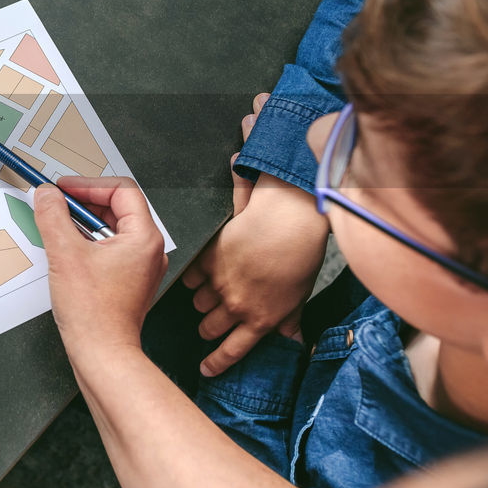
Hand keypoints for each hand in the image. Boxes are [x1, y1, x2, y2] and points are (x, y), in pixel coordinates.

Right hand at [34, 176, 168, 357]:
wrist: (102, 354)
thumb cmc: (93, 312)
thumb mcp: (65, 253)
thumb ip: (53, 216)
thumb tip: (47, 195)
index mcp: (144, 237)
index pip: (121, 191)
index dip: (88, 185)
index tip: (63, 189)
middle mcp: (149, 250)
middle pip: (117, 208)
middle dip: (83, 203)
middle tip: (56, 204)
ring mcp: (141, 267)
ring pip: (112, 229)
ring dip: (84, 224)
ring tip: (58, 228)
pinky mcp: (129, 280)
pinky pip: (110, 249)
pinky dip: (89, 243)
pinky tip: (68, 252)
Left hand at [181, 94, 329, 376]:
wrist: (298, 221)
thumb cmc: (276, 201)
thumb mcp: (249, 185)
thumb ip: (240, 170)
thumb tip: (248, 118)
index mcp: (210, 252)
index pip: (189, 275)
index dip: (192, 278)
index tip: (193, 282)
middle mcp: (218, 280)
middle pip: (198, 301)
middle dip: (200, 303)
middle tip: (199, 307)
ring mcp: (237, 303)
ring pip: (211, 323)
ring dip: (209, 327)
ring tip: (204, 333)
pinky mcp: (260, 320)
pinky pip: (235, 347)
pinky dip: (220, 360)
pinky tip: (209, 369)